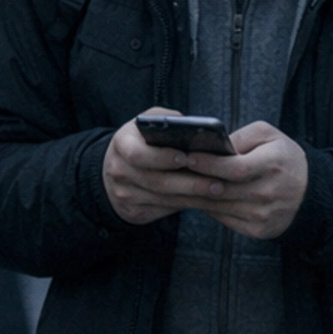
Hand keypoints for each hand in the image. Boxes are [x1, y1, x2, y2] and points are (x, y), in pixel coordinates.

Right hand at [102, 108, 240, 226]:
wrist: (115, 170)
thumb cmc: (141, 141)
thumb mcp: (146, 125)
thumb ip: (166, 121)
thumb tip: (193, 126)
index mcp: (121, 145)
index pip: (138, 154)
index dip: (162, 157)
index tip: (186, 157)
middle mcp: (118, 171)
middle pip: (156, 181)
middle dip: (190, 183)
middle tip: (217, 182)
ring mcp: (124, 195)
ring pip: (163, 199)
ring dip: (192, 196)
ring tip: (217, 190)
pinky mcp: (133, 212)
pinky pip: (163, 211)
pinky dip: (185, 205)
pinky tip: (204, 200)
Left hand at [186, 121, 309, 239]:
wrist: (309, 194)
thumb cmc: (284, 158)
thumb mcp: (270, 136)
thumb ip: (242, 137)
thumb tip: (213, 146)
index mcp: (273, 165)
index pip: (235, 168)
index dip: (209, 164)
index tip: (188, 156)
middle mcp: (268, 193)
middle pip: (223, 190)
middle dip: (195, 180)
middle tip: (173, 170)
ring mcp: (262, 215)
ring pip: (219, 206)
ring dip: (195, 196)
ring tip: (177, 183)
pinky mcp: (258, 230)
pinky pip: (224, 219)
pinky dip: (207, 208)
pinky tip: (194, 197)